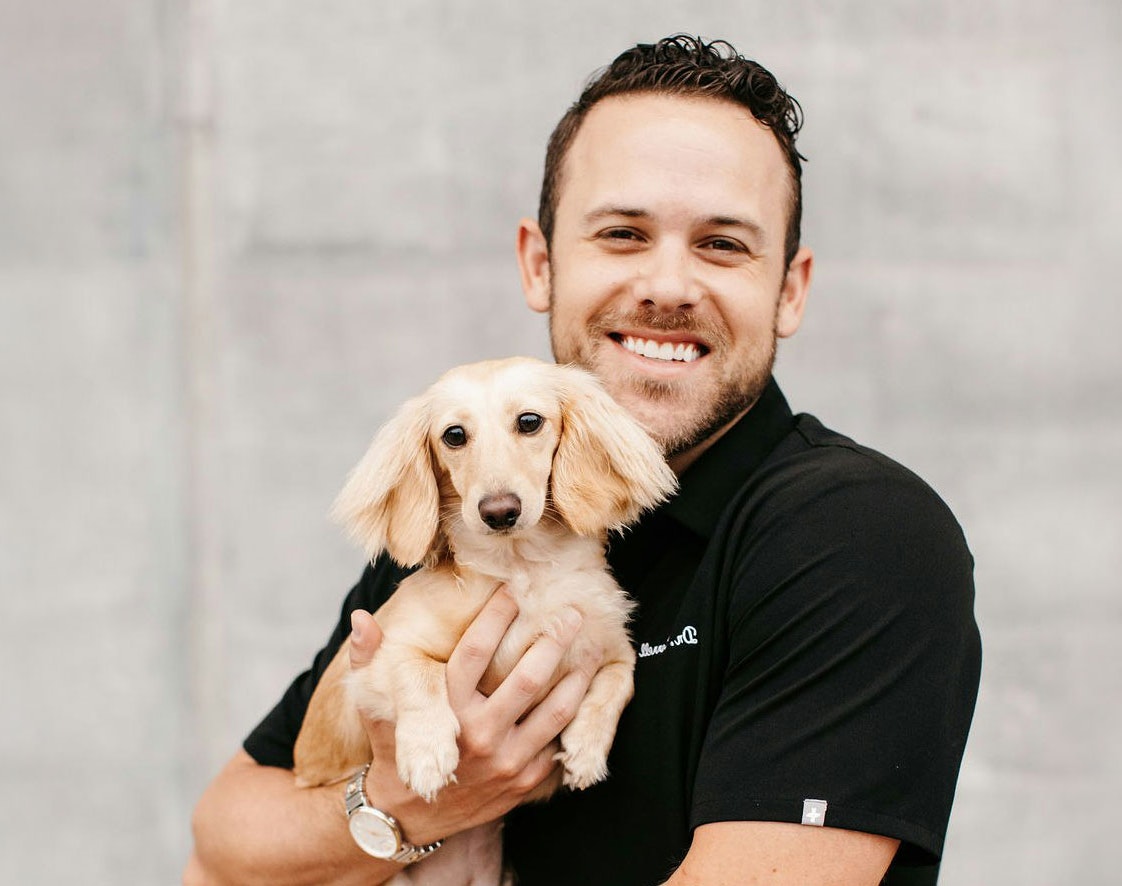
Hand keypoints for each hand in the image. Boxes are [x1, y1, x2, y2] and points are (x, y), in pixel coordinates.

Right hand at [348, 589, 593, 845]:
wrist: (409, 816)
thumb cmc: (394, 749)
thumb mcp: (375, 707)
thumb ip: (368, 660)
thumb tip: (361, 618)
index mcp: (446, 710)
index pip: (476, 651)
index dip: (497, 615)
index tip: (514, 590)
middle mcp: (479, 734)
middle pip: (528, 678)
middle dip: (554, 641)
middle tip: (573, 613)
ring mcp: (506, 761)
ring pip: (555, 711)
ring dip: (577, 678)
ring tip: (592, 651)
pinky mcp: (524, 781)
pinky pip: (558, 744)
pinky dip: (575, 717)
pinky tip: (586, 693)